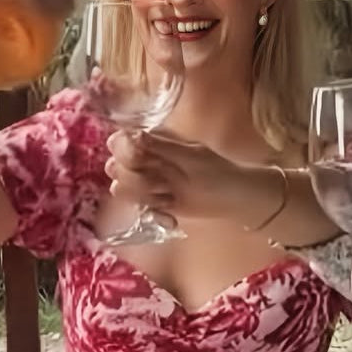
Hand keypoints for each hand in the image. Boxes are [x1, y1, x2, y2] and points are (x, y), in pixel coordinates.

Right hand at [104, 130, 256, 223]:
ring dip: (145, 198)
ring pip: (122, 190)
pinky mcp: (154, 201)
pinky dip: (154, 214)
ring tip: (170, 198)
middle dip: (136, 181)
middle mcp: (145, 158)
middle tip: (164, 185)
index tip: (141, 162)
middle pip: (116, 168)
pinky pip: (139, 208)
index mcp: (153, 140)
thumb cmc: (216, 170)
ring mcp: (148, 181)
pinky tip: (171, 216)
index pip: (119, 142)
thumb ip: (158, 146)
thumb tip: (126, 135)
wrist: (235, 197)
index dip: (125, 154)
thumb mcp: (189, 155)